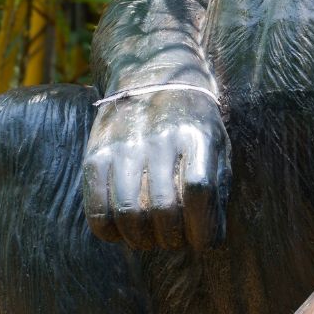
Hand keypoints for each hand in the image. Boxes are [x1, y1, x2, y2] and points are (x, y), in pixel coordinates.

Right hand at [82, 87, 230, 250]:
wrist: (151, 73)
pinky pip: (97, 210)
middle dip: (173, 238)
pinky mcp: (95, 155)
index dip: (204, 228)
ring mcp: (124, 146)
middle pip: (164, 209)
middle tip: (175, 238)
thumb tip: (210, 239)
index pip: (199, 191)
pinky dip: (111, 232)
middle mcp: (159, 139)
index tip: (205, 241)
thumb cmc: (192, 120)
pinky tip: (122, 229)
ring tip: (151, 236)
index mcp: (196, 135)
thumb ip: (217, 187)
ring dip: (143, 240)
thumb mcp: (217, 141)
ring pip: (130, 215)